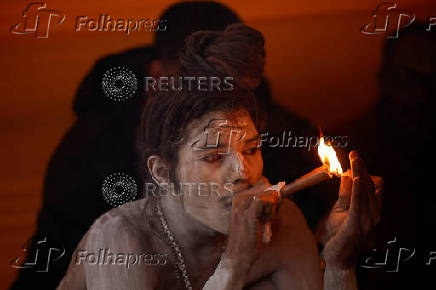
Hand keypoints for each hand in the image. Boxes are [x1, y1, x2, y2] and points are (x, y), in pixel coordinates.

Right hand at [222, 177, 279, 270]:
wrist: (237, 256)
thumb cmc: (247, 238)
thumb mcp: (254, 217)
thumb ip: (264, 203)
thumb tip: (279, 189)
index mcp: (237, 197)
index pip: (261, 182)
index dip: (270, 192)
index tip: (269, 207)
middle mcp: (238, 197)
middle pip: (266, 185)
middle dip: (272, 198)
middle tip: (266, 216)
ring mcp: (242, 204)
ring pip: (268, 192)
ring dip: (272, 207)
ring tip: (263, 222)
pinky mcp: (249, 212)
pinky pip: (266, 200)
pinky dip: (270, 210)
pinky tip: (265, 222)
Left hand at [318, 151, 382, 269]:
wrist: (338, 259)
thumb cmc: (338, 235)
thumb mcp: (341, 210)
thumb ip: (345, 194)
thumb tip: (348, 175)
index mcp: (372, 210)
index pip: (375, 185)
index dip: (365, 171)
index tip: (355, 158)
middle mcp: (374, 214)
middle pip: (372, 184)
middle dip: (362, 168)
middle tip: (354, 153)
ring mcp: (367, 221)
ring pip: (366, 190)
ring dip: (360, 173)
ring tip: (354, 159)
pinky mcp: (356, 225)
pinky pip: (358, 203)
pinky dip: (358, 189)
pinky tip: (355, 178)